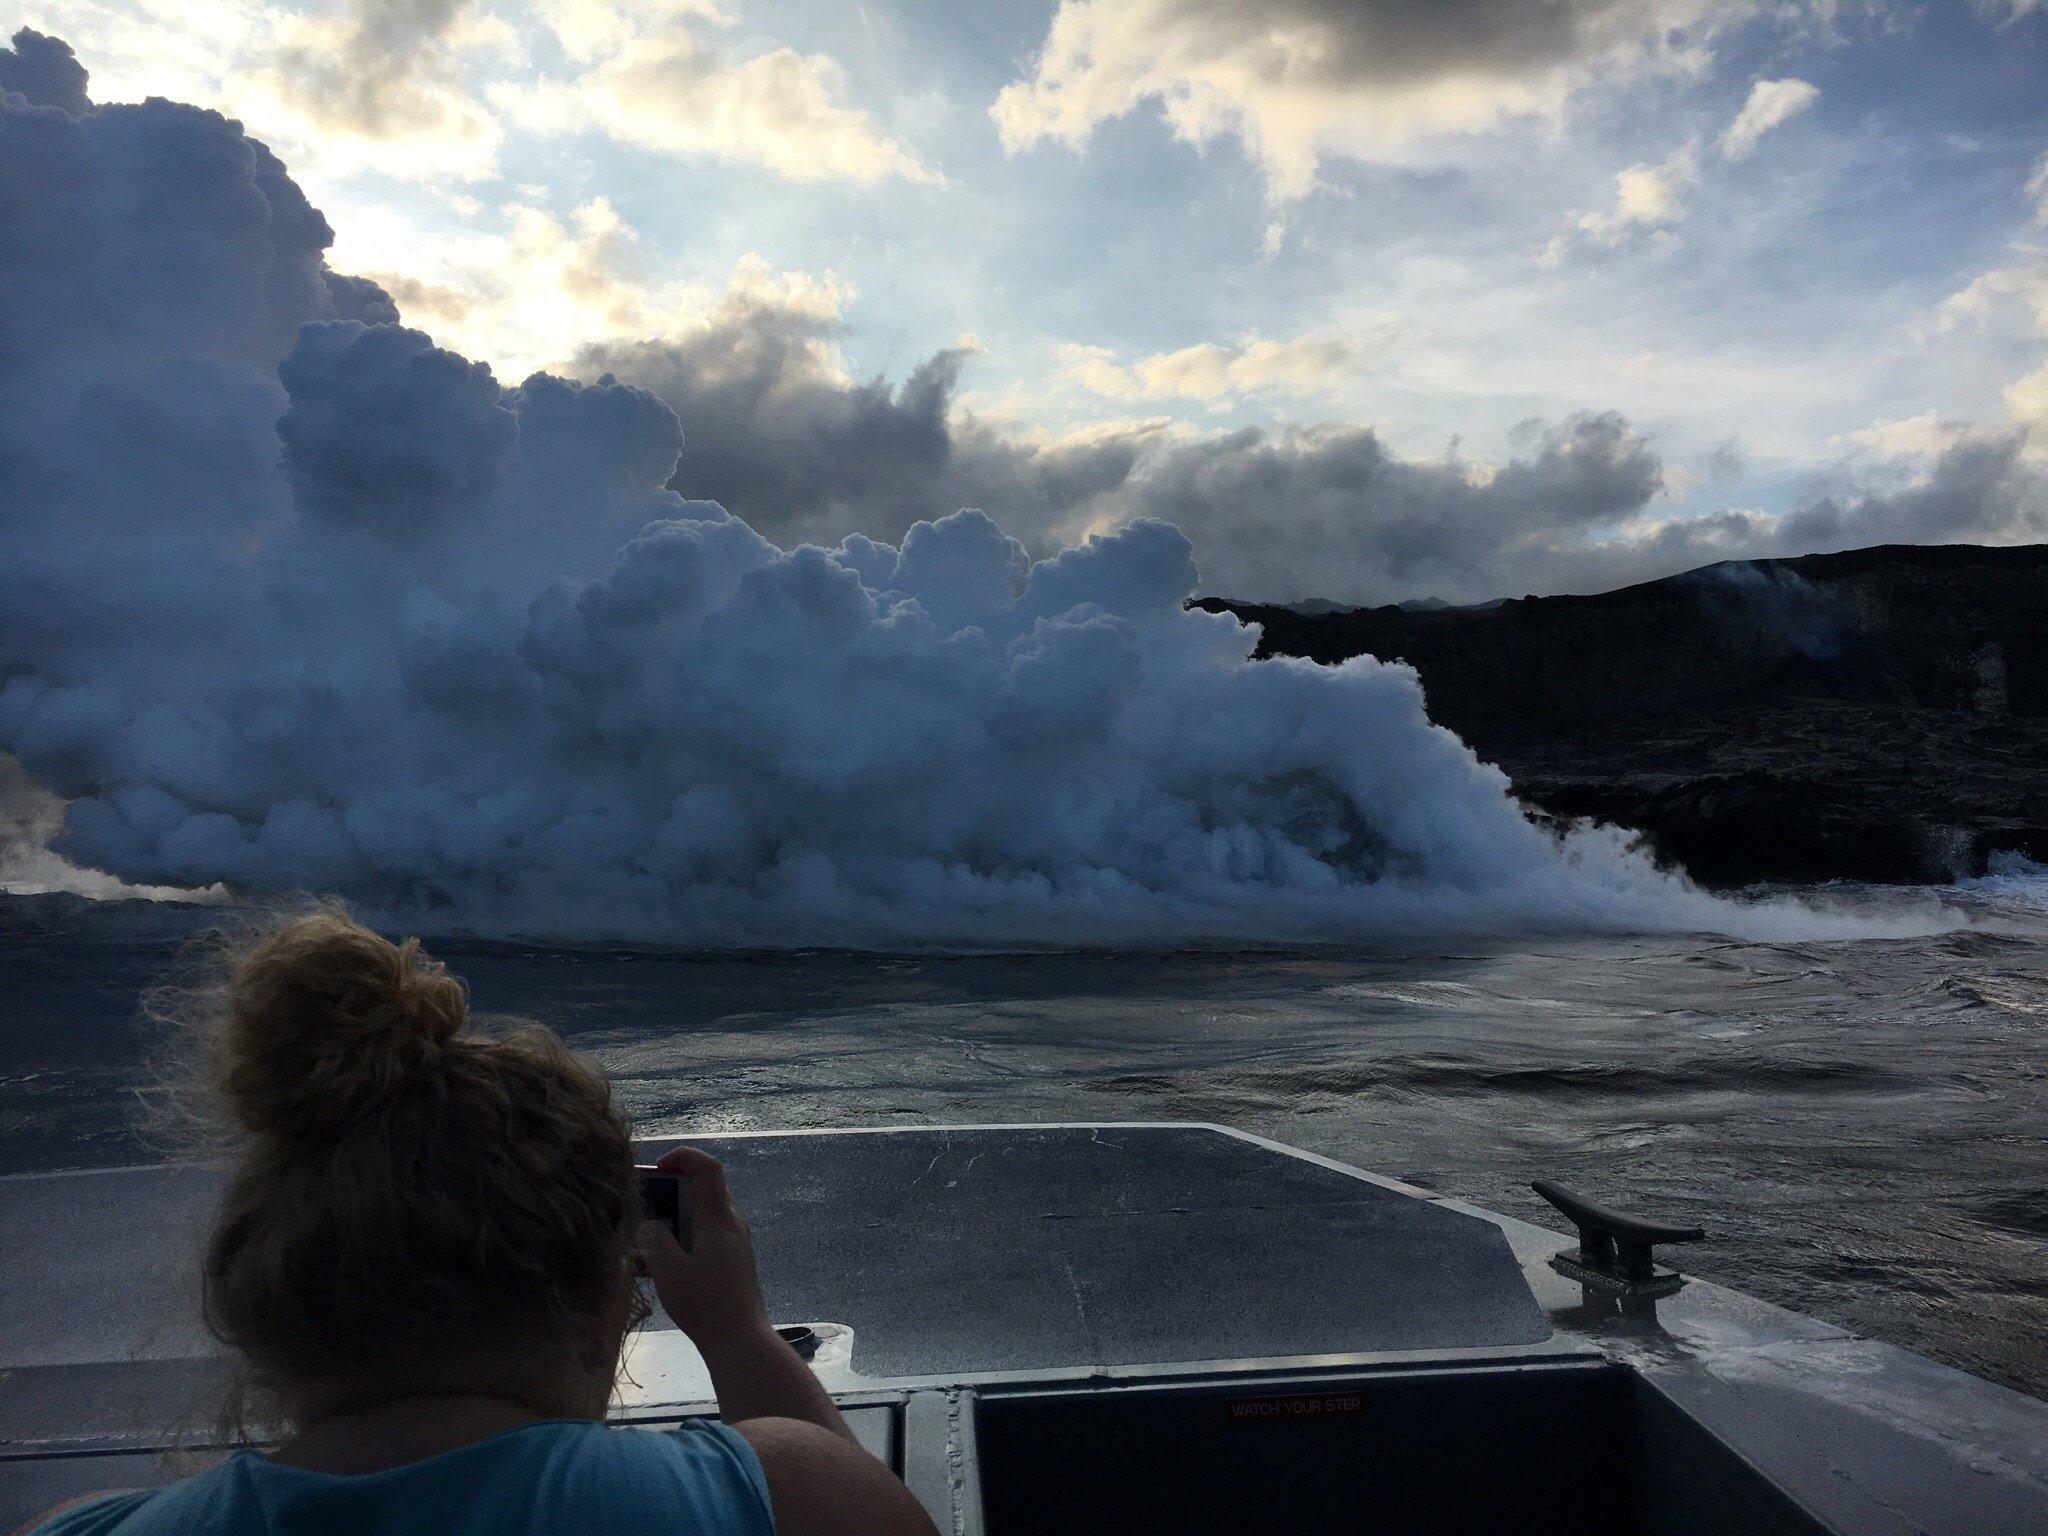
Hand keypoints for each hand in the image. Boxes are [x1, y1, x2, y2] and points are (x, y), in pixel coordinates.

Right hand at [635, 1146, 772, 1350]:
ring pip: (702, 1215)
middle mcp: (731, 1224)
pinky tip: (664, 1265)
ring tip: (647, 1240)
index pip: (708, 1168)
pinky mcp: (732, 1262)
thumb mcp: (670, 1271)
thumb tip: (650, 1225)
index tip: (657, 1170)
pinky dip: (684, 1238)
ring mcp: (734, 1243)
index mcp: (719, 1218)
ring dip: (674, 1219)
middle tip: (643, 1210)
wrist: (741, 1341)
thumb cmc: (706, 1304)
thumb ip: (654, 1240)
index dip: (683, 1157)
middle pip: (703, 1190)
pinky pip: (705, 1236)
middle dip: (670, 1192)